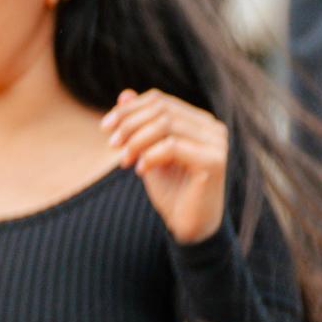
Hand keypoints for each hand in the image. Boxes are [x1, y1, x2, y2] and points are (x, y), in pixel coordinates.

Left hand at [106, 90, 230, 242]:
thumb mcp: (147, 152)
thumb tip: (124, 94)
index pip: (160, 100)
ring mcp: (216, 143)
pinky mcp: (214, 161)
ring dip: (136, 141)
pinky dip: (149, 156)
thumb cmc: (171, 190)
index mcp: (198, 121)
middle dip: (129, 124)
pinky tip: (141, 171)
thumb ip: (139, 125)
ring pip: (165, 125)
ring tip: (125, 161)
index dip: (129, 109)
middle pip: (161, 109)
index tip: (105, 127)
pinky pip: (172, 146)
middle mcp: (212, 128)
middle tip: (112, 145)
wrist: (190, 226)